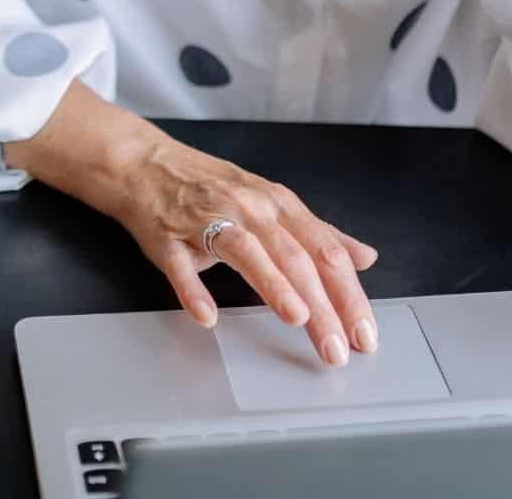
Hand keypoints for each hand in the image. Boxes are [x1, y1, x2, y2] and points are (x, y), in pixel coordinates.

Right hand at [113, 135, 380, 366]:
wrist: (146, 165)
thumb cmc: (212, 188)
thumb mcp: (273, 203)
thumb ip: (319, 233)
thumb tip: (365, 257)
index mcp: (279, 206)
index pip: (325, 251)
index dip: (349, 294)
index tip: (364, 333)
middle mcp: (250, 209)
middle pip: (295, 257)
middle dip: (321, 305)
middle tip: (338, 348)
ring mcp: (208, 220)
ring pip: (248, 253)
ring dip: (274, 286)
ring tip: (298, 318)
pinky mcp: (168, 236)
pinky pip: (182, 264)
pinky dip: (194, 290)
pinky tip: (207, 315)